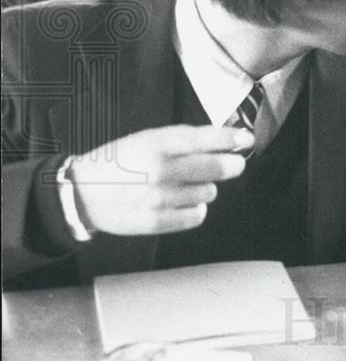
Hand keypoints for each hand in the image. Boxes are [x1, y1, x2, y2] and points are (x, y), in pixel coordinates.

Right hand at [69, 125, 252, 234]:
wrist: (82, 193)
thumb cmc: (120, 162)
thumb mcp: (148, 139)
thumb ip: (185, 140)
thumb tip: (226, 141)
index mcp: (157, 144)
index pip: (203, 139)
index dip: (230, 139)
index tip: (247, 140)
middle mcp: (160, 170)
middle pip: (216, 168)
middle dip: (230, 165)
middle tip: (233, 165)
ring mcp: (159, 198)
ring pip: (209, 193)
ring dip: (205, 188)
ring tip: (185, 185)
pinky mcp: (157, 221)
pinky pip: (197, 215)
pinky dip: (195, 209)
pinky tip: (182, 202)